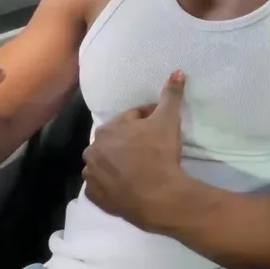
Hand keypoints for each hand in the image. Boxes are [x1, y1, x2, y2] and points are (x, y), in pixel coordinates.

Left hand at [82, 70, 188, 229]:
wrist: (158, 196)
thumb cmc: (160, 153)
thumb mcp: (168, 119)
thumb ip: (171, 94)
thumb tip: (177, 71)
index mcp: (107, 129)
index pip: (131, 118)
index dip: (148, 120)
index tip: (160, 128)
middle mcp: (93, 150)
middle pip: (115, 141)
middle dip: (130, 142)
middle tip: (151, 148)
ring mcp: (92, 175)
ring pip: (106, 163)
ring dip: (118, 163)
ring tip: (140, 168)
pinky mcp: (94, 197)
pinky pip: (102, 186)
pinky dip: (111, 184)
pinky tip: (128, 185)